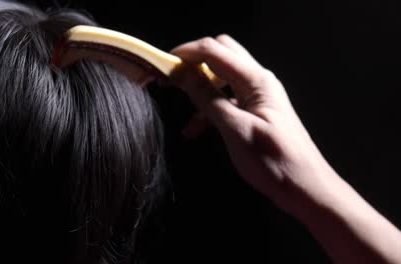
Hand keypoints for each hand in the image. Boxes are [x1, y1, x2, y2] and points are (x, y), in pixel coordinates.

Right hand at [171, 35, 333, 214]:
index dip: (186, 53)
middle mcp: (258, 81)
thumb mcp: (235, 129)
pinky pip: (226, 100)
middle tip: (170, 78)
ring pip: (221, 77)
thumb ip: (208, 98)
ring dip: (199, 87)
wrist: (304, 187)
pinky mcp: (254, 112)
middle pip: (221, 54)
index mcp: (256, 80)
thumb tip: (183, 73)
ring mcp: (257, 96)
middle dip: (193, 62)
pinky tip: (194, 129)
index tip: (162, 64)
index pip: (215, 51)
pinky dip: (208, 108)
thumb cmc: (274, 162)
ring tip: (178, 104)